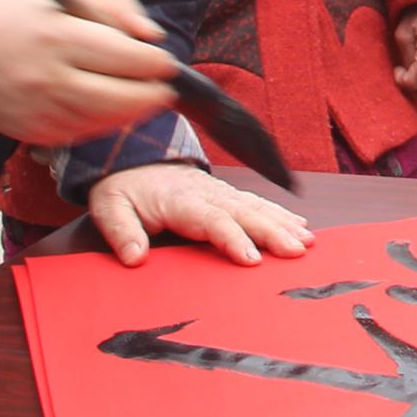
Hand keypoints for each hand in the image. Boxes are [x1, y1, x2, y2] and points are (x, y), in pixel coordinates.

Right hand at [0, 0, 178, 144]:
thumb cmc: (8, 8)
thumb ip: (114, 6)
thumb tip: (153, 36)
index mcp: (59, 38)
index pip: (127, 59)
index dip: (155, 64)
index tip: (166, 62)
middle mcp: (49, 78)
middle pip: (121, 98)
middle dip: (152, 95)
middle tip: (165, 88)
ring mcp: (37, 110)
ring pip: (102, 121)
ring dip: (129, 113)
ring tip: (142, 99)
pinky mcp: (29, 131)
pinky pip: (78, 133)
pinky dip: (99, 123)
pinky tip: (108, 110)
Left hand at [84, 163, 311, 265]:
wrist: (133, 156)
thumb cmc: (124, 187)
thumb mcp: (109, 206)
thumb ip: (121, 231)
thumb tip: (134, 257)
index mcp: (180, 199)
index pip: (212, 219)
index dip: (233, 238)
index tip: (252, 259)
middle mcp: (207, 193)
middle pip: (245, 212)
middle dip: (273, 231)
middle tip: (297, 251)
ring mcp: (220, 192)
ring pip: (256, 206)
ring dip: (283, 223)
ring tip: (307, 241)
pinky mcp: (226, 194)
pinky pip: (257, 202)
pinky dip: (281, 213)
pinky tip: (300, 225)